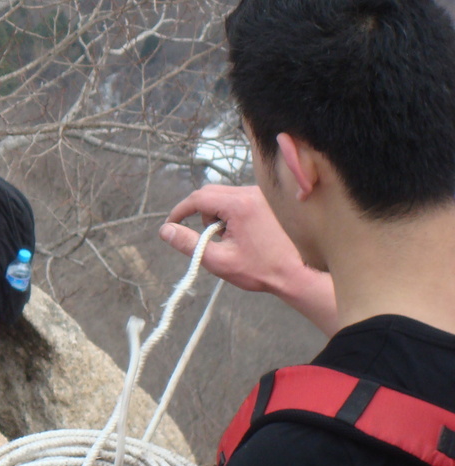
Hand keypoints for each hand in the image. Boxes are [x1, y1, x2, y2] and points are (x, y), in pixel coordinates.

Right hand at [161, 184, 337, 334]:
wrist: (299, 273)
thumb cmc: (260, 269)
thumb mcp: (218, 260)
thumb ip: (189, 244)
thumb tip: (165, 230)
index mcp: (238, 205)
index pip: (198, 198)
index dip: (180, 211)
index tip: (171, 224)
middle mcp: (251, 193)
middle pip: (210, 192)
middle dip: (199, 213)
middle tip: (205, 237)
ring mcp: (262, 194)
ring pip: (224, 195)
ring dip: (216, 213)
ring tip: (227, 238)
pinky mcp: (268, 200)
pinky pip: (239, 198)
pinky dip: (230, 212)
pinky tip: (241, 233)